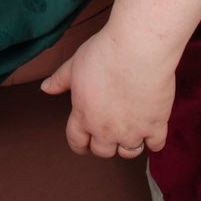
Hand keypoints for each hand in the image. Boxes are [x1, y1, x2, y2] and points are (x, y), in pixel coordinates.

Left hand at [40, 24, 174, 159]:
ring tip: (131, 131)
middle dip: (104, 144)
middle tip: (110, 131)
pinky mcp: (155, 125)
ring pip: (129, 152)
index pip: (76, 142)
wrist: (138, 48)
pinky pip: (156, 145)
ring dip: (128, 144)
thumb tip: (45, 88)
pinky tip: (152, 130)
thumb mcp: (75, 64)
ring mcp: (132, 130)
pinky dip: (154, 141)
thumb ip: (59, 80)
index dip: (80, 144)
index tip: (84, 143)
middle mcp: (106, 129)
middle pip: (102, 151)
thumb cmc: (105, 52)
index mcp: (83, 115)